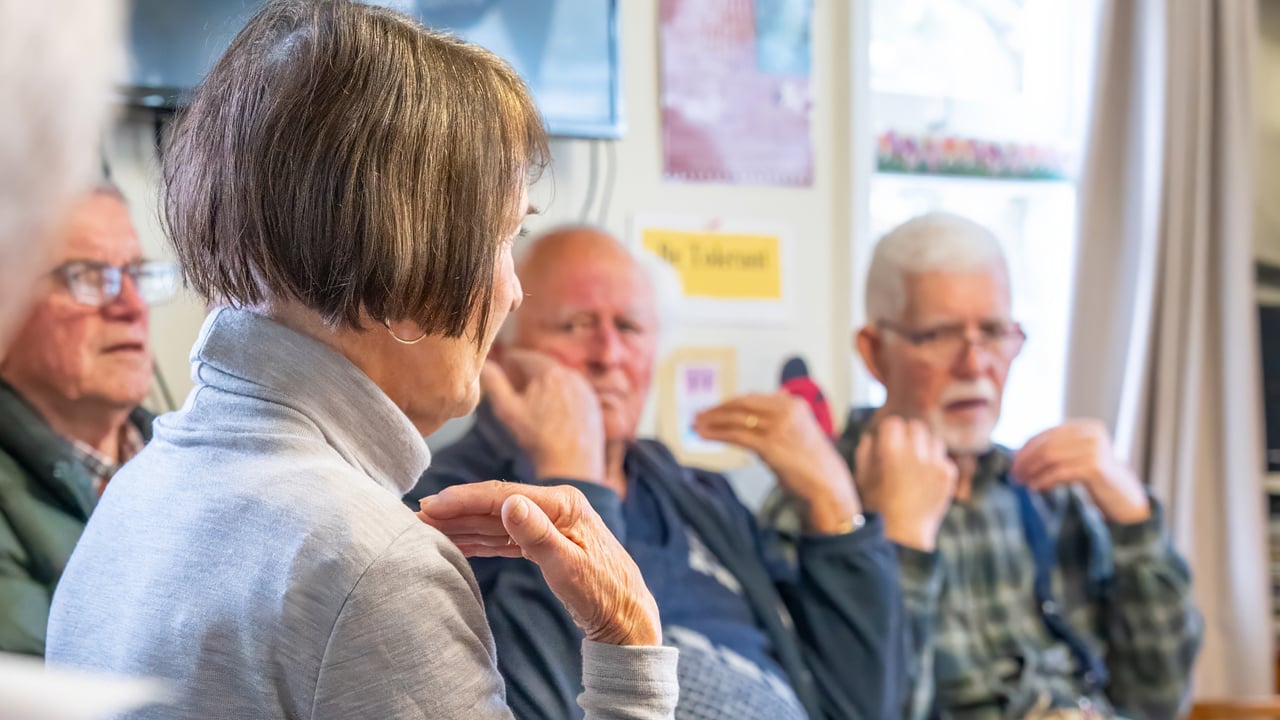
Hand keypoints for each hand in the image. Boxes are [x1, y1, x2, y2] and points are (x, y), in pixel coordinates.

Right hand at [418, 481, 661, 645]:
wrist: (626, 616)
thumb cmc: (603, 593)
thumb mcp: (568, 566)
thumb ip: (537, 534)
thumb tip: (508, 503)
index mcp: (562, 504)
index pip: (502, 495)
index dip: (463, 500)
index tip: (431, 505)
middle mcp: (555, 507)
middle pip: (495, 505)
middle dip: (456, 510)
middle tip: (417, 516)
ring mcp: (550, 523)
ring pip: (497, 521)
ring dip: (463, 525)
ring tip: (428, 528)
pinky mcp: (545, 542)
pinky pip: (505, 537)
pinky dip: (480, 540)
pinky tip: (457, 542)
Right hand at [484, 349, 603, 481]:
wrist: (571, 464)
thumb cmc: (537, 438)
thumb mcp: (508, 411)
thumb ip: (495, 384)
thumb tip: (483, 364)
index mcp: (549, 373)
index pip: (527, 357)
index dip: (513, 359)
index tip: (505, 361)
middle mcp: (571, 375)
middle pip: (545, 366)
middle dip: (531, 370)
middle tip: (518, 375)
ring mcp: (585, 389)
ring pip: (561, 378)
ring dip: (547, 381)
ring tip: (534, 392)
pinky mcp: (593, 402)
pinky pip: (574, 390)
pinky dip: (562, 393)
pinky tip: (553, 407)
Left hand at [694, 392, 859, 533]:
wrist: (827, 485)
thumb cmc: (813, 464)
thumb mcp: (800, 432)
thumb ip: (781, 419)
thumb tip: (760, 410)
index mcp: (794, 404)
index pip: (753, 398)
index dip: (730, 403)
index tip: (716, 408)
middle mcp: (786, 410)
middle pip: (742, 404)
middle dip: (718, 409)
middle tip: (699, 414)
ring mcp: (778, 426)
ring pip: (736, 419)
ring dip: (712, 421)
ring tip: (696, 425)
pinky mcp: (769, 444)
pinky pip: (736, 435)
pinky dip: (717, 434)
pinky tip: (704, 436)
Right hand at [855, 417, 956, 550]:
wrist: (904, 534)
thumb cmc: (877, 507)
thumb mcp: (862, 478)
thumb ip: (865, 452)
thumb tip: (871, 437)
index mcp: (890, 450)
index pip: (894, 422)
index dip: (889, 432)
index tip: (888, 441)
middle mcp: (915, 452)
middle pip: (916, 427)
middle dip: (909, 435)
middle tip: (904, 450)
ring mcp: (934, 463)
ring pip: (933, 440)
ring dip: (925, 448)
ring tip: (918, 464)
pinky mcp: (948, 475)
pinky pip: (944, 459)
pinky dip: (937, 465)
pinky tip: (927, 479)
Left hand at [1012, 419, 1149, 523]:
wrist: (1124, 496)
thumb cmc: (1095, 478)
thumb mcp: (1073, 459)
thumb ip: (1052, 452)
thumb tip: (1014, 454)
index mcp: (1085, 426)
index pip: (1047, 434)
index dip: (1026, 448)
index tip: (1013, 463)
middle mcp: (1091, 433)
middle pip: (1047, 445)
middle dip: (1026, 460)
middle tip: (1014, 475)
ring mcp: (1095, 448)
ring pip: (1050, 457)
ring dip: (1031, 471)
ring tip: (1021, 482)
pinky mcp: (1095, 466)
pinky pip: (1059, 472)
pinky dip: (1043, 480)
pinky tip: (1035, 487)